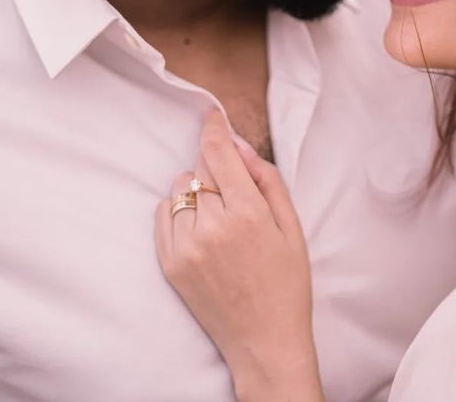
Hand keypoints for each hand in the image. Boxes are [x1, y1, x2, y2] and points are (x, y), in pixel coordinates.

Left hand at [154, 110, 322, 401]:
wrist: (264, 341)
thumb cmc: (286, 284)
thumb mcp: (292, 228)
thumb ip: (266, 180)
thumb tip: (239, 146)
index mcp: (248, 215)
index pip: (218, 154)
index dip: (214, 129)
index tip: (212, 116)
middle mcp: (212, 227)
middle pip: (200, 169)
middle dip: (216, 168)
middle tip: (235, 190)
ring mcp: (187, 247)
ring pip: (181, 189)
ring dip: (197, 190)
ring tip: (219, 217)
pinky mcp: (170, 264)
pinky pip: (163, 214)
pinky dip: (178, 211)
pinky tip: (201, 229)